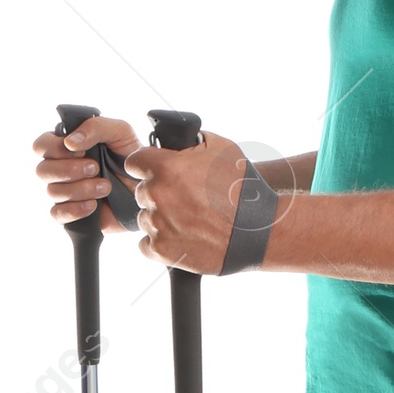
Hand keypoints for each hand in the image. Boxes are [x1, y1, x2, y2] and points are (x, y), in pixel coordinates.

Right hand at [33, 116, 139, 231]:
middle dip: (69, 170)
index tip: (81, 151)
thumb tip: (70, 142)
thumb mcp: (120, 132)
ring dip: (81, 188)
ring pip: (52, 192)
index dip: (56, 149)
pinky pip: (57, 214)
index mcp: (67, 146)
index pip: (42, 145)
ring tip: (105, 186)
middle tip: (95, 168)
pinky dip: (75, 209)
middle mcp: (61, 168)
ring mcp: (65, 192)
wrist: (150, 188)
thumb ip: (95, 127)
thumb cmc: (131, 157)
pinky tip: (93, 205)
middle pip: (42, 170)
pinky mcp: (72, 213)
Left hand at [127, 129, 247, 273]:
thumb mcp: (221, 148)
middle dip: (160, 193)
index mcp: (166, 168)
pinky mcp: (162, 251)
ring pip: (146, 218)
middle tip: (186, 199)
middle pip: (142, 191)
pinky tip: (184, 236)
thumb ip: (191, 141)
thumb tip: (177, 142)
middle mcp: (157, 196)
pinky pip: (148, 244)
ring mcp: (158, 225)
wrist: (259, 230)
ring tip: (190, 220)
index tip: (158, 171)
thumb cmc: (243, 189)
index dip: (147, 165)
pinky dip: (162, 242)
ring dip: (162, 218)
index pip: (134, 162)